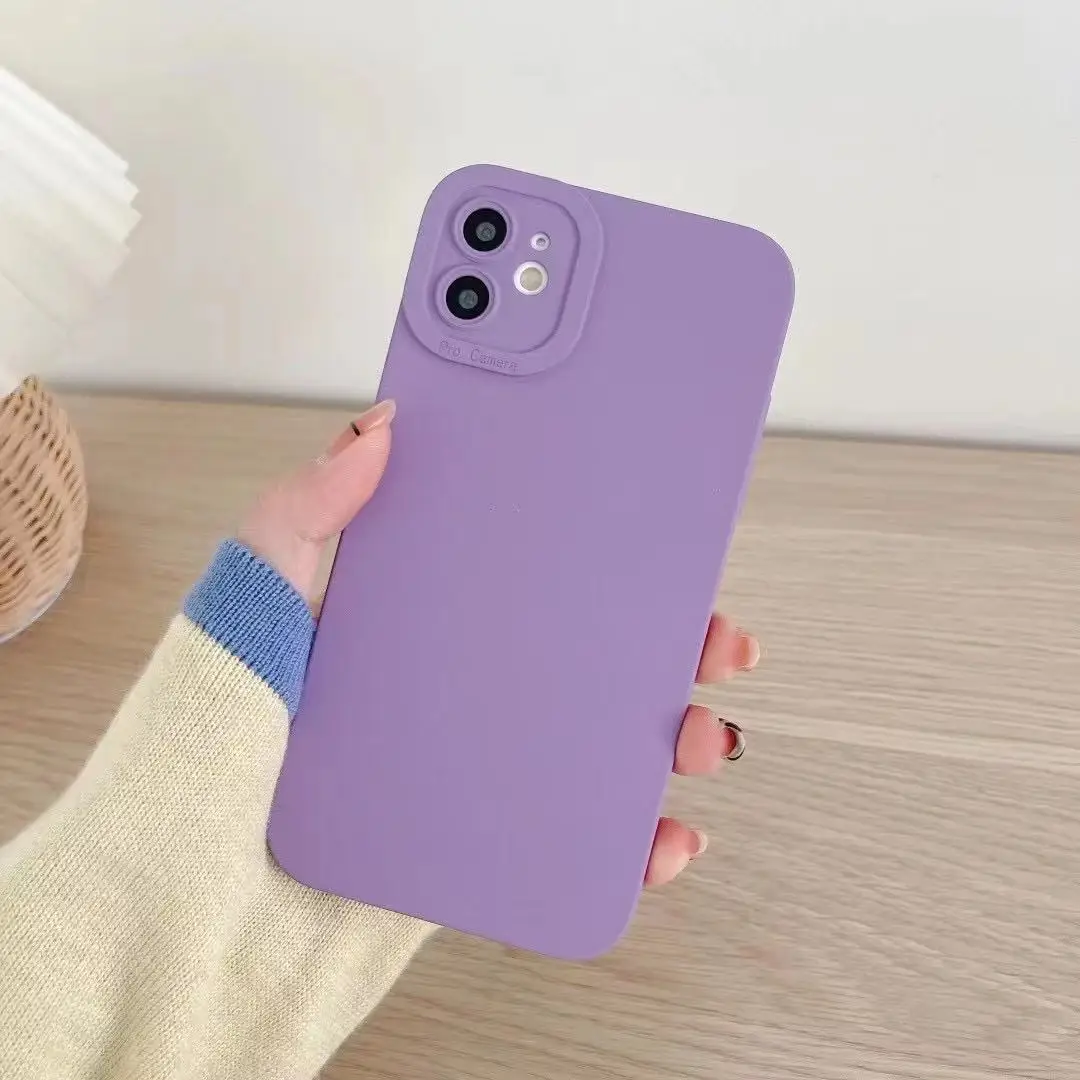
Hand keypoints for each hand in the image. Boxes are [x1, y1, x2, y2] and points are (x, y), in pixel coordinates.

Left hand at [240, 400, 757, 888]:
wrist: (178, 912)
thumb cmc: (198, 749)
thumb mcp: (246, 605)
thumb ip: (303, 512)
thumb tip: (381, 425)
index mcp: (412, 619)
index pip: (523, 565)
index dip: (597, 544)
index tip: (658, 525)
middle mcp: (454, 687)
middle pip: (583, 651)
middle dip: (665, 643)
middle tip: (716, 636)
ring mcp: (473, 766)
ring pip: (597, 742)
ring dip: (671, 736)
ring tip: (703, 734)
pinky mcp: (480, 844)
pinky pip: (576, 839)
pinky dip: (635, 840)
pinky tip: (666, 835)